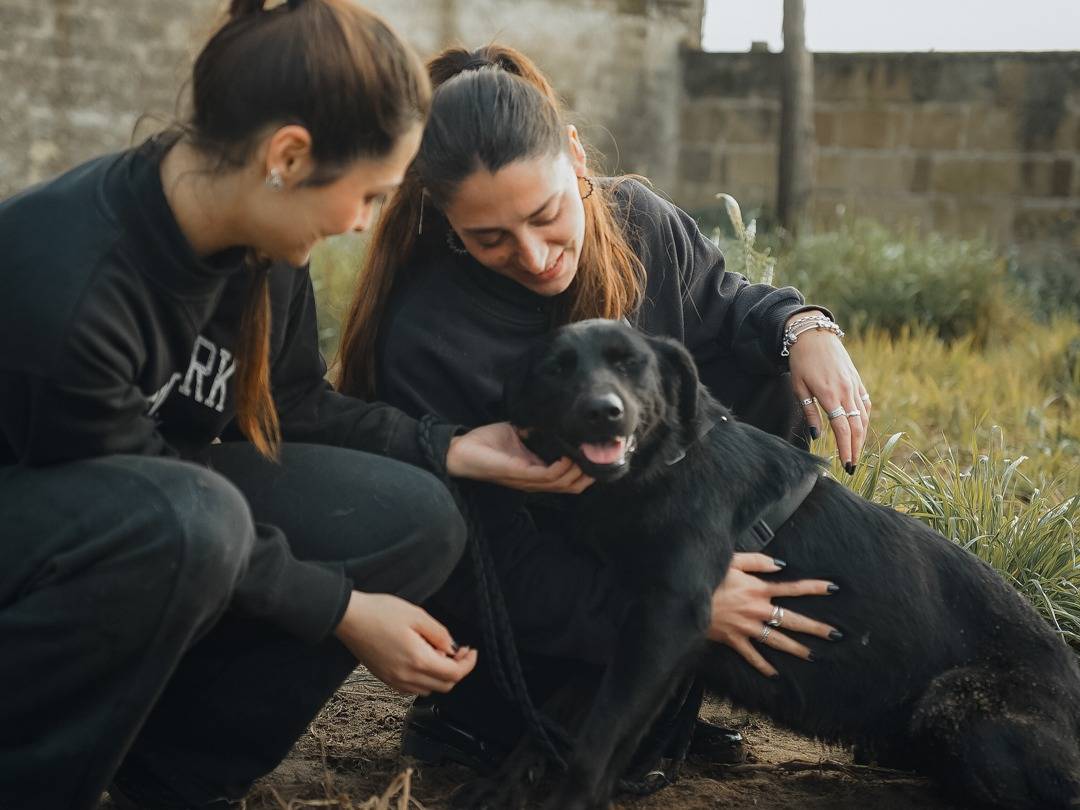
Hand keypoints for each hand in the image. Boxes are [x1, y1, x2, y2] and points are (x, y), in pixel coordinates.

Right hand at [334, 591, 476, 694]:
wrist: (349, 618)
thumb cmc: (380, 612)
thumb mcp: (417, 615)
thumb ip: (439, 634)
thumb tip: (452, 648)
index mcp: (418, 660)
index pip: (454, 674)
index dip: (468, 664)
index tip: (471, 651)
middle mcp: (407, 677)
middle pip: (444, 686)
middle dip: (457, 669)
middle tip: (458, 650)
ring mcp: (394, 681)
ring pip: (429, 689)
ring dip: (440, 675)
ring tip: (436, 652)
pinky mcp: (385, 679)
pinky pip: (413, 688)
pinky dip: (424, 679)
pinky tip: (421, 660)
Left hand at [446, 422, 593, 493]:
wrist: (461, 451)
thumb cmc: (487, 444)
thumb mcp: (518, 433)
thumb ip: (535, 428)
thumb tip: (551, 414)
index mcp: (537, 471)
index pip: (569, 478)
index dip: (586, 471)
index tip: (600, 455)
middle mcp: (536, 480)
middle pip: (573, 486)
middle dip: (590, 474)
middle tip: (602, 457)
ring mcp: (529, 480)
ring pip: (564, 483)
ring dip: (579, 471)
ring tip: (588, 455)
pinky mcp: (520, 474)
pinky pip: (548, 476)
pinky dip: (561, 468)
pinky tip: (568, 456)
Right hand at [708, 553, 839, 677]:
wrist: (686, 598)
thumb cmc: (708, 576)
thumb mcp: (732, 560)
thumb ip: (758, 561)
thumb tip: (780, 565)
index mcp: (758, 589)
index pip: (793, 588)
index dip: (814, 587)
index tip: (833, 588)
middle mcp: (757, 610)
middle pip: (792, 620)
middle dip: (815, 628)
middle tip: (835, 634)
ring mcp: (747, 627)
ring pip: (777, 640)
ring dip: (796, 649)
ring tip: (813, 656)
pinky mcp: (734, 639)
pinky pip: (752, 655)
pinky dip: (763, 666)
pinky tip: (774, 674)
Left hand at [786, 310, 870, 471]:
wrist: (814, 335)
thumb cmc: (802, 362)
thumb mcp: (799, 387)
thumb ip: (810, 412)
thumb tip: (817, 435)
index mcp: (830, 395)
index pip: (843, 430)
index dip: (846, 449)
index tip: (847, 464)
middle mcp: (846, 392)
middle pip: (856, 427)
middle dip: (856, 448)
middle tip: (853, 465)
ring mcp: (854, 385)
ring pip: (863, 416)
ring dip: (862, 436)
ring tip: (856, 451)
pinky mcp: (857, 380)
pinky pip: (865, 403)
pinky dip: (864, 418)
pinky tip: (861, 427)